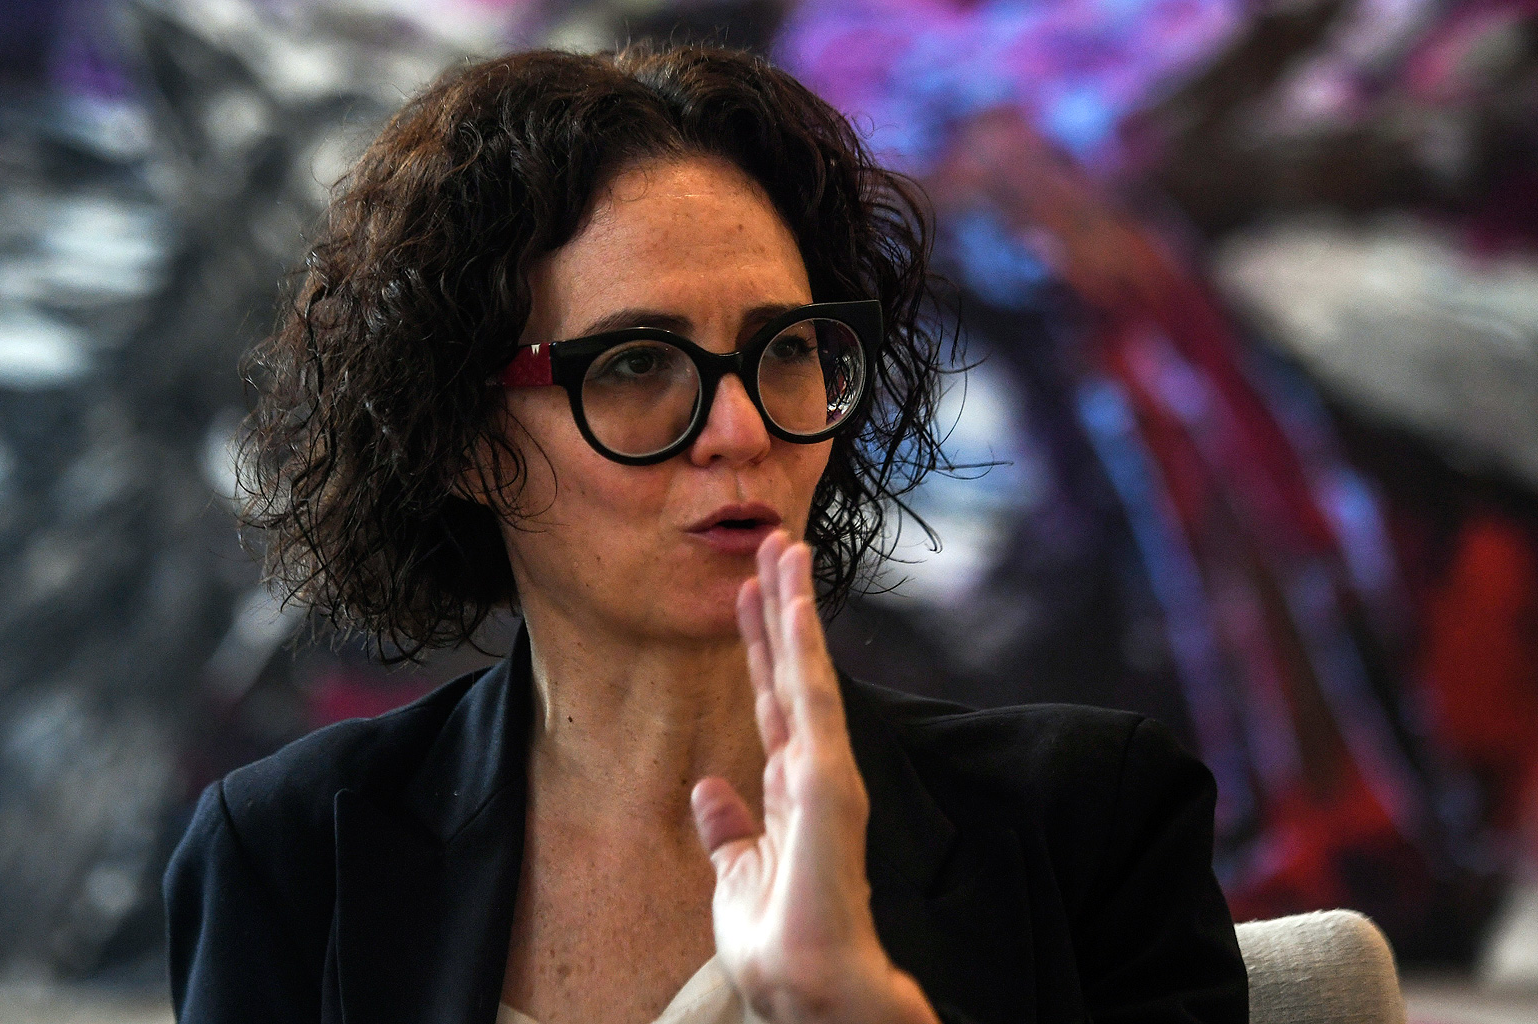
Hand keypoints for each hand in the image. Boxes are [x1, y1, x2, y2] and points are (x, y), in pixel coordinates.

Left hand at [690, 532, 938, 1023]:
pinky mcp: (828, 782)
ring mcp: (824, 772)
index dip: (760, 644)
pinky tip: (791, 604)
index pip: (771, 700)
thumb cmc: (779, 945)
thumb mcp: (735, 878)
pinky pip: (811, 702)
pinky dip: (802, 649)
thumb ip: (727, 830)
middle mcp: (811, 770)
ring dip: (794, 607)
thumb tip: (708, 789)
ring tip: (786, 545)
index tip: (750, 590)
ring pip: (805, 672)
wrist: (806, 991)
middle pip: (790, 672)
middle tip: (776, 539)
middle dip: (780, 606)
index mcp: (789, 789)